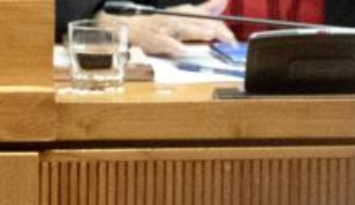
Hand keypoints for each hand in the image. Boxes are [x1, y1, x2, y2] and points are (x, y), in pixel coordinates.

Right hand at [98, 0, 235, 55]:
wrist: (123, 25)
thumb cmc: (154, 23)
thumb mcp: (182, 13)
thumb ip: (203, 10)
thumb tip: (223, 1)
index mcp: (183, 14)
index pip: (206, 19)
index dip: (220, 29)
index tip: (232, 40)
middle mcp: (174, 19)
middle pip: (197, 23)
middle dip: (213, 30)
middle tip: (227, 39)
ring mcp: (161, 28)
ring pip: (181, 28)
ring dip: (196, 32)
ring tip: (209, 37)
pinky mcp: (148, 38)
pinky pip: (159, 41)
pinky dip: (169, 45)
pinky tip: (179, 49)